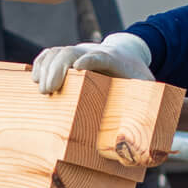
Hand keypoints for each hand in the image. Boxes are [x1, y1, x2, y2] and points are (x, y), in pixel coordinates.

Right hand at [30, 31, 153, 94]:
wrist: (128, 54)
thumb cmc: (136, 77)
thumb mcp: (148, 88)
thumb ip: (149, 105)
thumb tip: (153, 136)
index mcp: (114, 59)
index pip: (99, 56)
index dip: (88, 60)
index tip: (78, 69)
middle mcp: (93, 52)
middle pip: (71, 52)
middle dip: (57, 69)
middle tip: (48, 91)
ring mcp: (78, 52)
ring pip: (57, 52)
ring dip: (45, 68)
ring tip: (40, 89)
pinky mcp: (69, 57)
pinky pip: (50, 55)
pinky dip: (40, 63)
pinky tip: (34, 77)